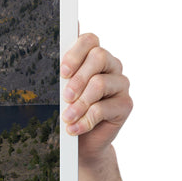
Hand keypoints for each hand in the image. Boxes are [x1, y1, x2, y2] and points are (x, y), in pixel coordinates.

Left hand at [60, 32, 131, 165]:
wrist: (81, 140)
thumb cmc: (67, 108)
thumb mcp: (59, 90)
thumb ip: (61, 74)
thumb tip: (55, 59)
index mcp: (92, 55)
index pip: (89, 40)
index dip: (75, 53)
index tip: (62, 72)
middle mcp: (110, 65)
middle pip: (99, 56)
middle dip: (78, 78)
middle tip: (65, 96)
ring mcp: (120, 84)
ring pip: (100, 83)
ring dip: (79, 103)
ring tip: (67, 117)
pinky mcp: (126, 104)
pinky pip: (104, 108)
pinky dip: (85, 120)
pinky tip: (74, 128)